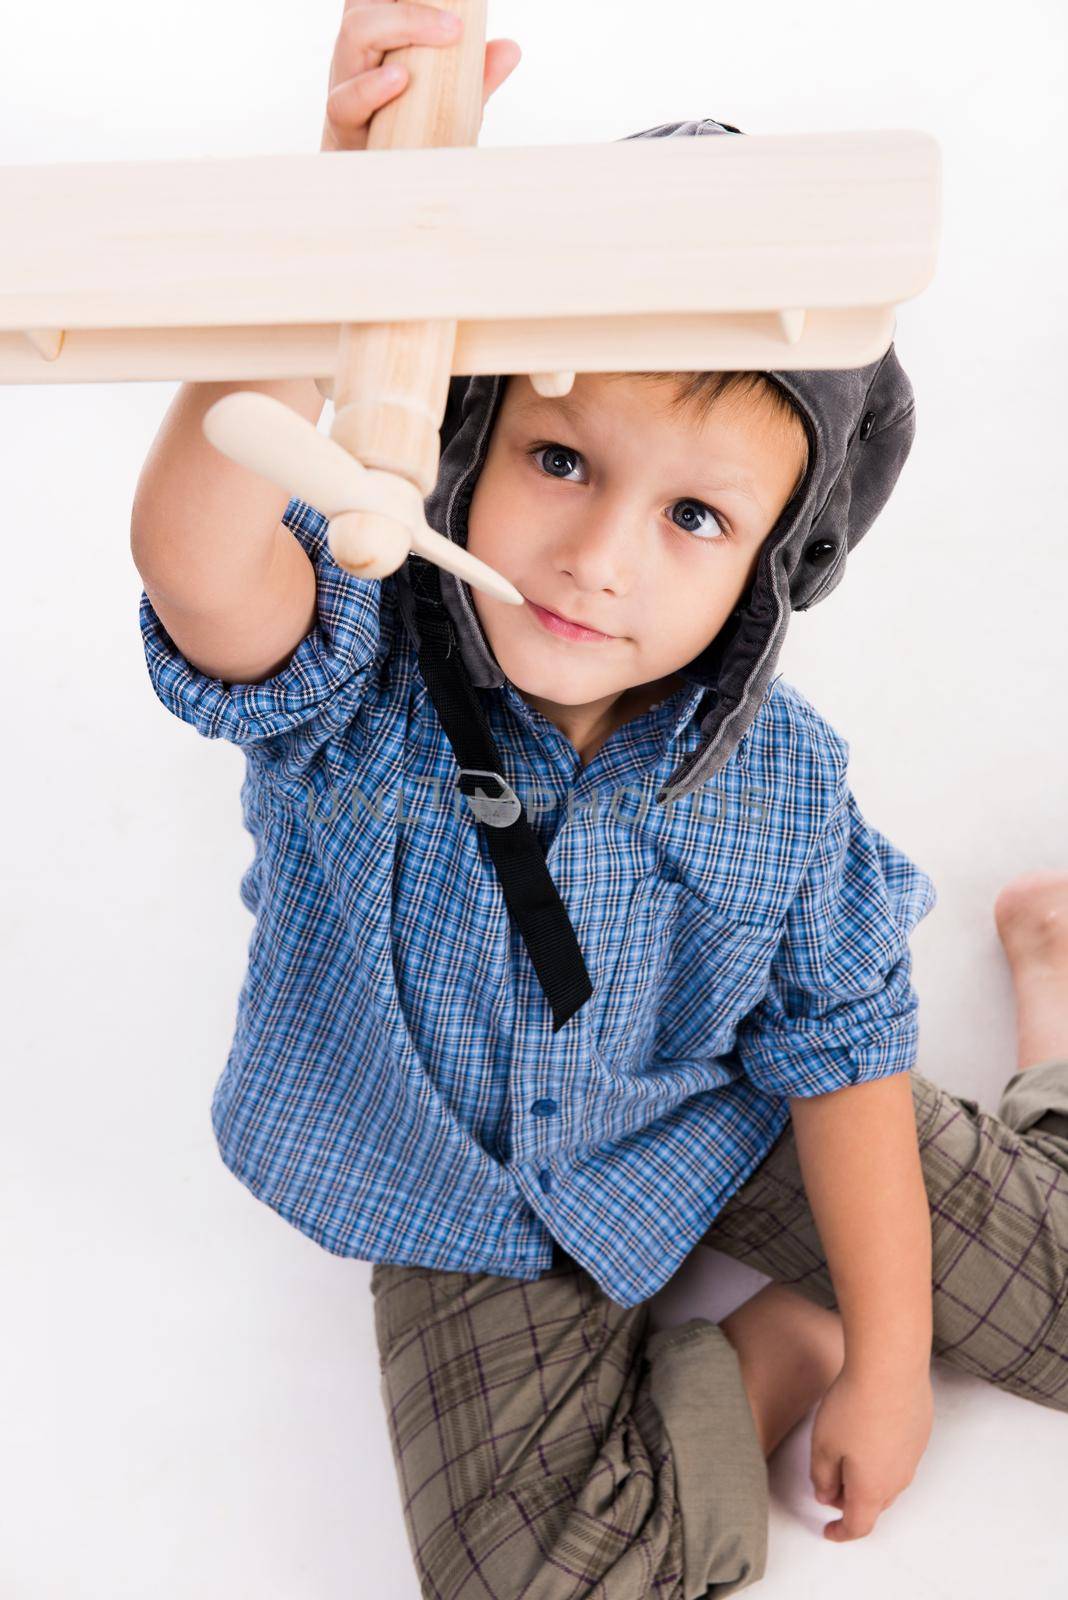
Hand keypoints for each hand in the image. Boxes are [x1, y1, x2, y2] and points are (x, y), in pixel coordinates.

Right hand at [321, 0, 521, 152]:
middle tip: (458, 19)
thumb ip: (475, 73)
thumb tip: (511, 48)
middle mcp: (356, 53)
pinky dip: (372, 88)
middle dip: (412, 6)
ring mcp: (345, 84)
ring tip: (448, 32)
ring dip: (402, 26)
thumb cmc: (409, 129)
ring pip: (355, 34)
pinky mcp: (343, 123)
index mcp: (378, 37)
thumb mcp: (446, 97)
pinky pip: (345, 100)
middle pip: (367, 6)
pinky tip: (399, 79)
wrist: (377, 180)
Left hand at [810, 1364, 932, 1541]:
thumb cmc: (854, 1406)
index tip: (828, 1531)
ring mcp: (913, 1456)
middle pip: (874, 1505)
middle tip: (830, 1486)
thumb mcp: (823, 1445)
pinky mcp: (920, 1433)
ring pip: (888, 1481)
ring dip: (868, 1479)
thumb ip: (822, 1477)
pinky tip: (868, 1431)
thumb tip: (827, 1496)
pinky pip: (900, 1456)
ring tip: (847, 1455)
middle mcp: (898, 1480)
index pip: (858, 1526)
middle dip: (851, 1502)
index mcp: (871, 1490)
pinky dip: (882, 1456)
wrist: (892, 1368)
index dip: (841, 1533)